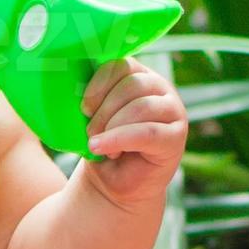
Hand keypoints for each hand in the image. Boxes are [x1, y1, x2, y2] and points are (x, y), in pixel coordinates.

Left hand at [78, 55, 185, 206]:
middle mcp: (160, 88)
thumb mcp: (94, 115)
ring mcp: (173, 111)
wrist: (114, 183)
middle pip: (132, 84)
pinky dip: (119, 139)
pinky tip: (102, 149)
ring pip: (141, 107)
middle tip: (89, 131)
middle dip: (104, 109)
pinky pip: (147, 132)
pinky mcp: (175, 137)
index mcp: (139, 76)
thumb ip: (93, 96)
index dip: (100, 83)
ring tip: (98, 145)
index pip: (122, 65)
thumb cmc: (102, 144)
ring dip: (112, 126)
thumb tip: (73, 83)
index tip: (84, 107)